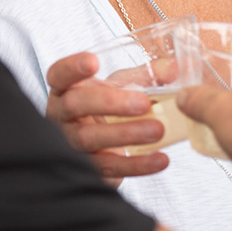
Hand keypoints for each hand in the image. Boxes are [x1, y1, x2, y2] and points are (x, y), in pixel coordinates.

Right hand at [46, 51, 169, 185]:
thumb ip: (143, 76)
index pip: (60, 74)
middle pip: (76, 105)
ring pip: (90, 138)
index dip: (73, 67)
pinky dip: (137, 165)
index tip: (94, 61)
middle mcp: (61, 115)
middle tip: (143, 103)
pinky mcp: (87, 169)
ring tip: (157, 130)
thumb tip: (172, 68)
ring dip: (126, 134)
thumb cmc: (105, 108)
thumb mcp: (118, 86)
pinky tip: (160, 158)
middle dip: (110, 102)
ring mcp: (70, 143)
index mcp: (65, 88)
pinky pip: (110, 167)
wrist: (99, 147)